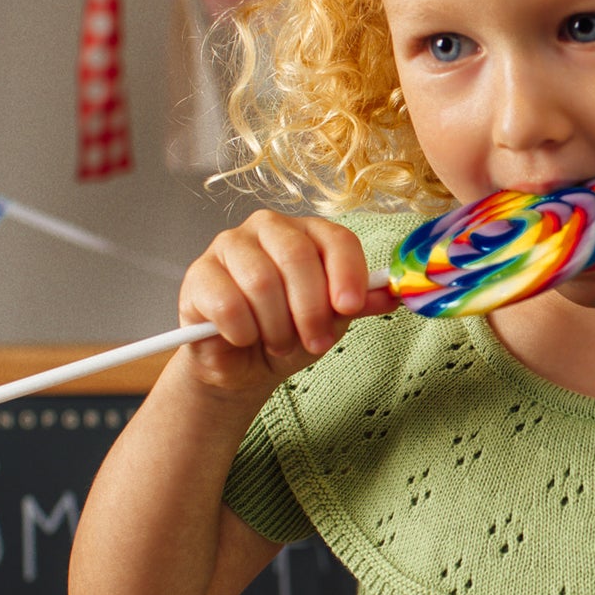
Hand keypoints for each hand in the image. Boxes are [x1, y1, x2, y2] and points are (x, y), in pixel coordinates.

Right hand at [178, 212, 398, 396]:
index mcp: (309, 233)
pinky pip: (227, 303)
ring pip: (261, 281)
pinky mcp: (198, 274)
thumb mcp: (333, 320)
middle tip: (315, 342)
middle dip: (310, 309)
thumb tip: (395, 294)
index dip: (347, 273)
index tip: (350, 308)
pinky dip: (243, 331)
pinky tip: (244, 339)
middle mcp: (268, 228)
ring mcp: (229, 246)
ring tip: (279, 344)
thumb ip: (360, 303)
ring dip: (276, 326)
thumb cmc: (292, 333)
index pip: (336, 239)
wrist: (244, 365)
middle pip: (297, 256)